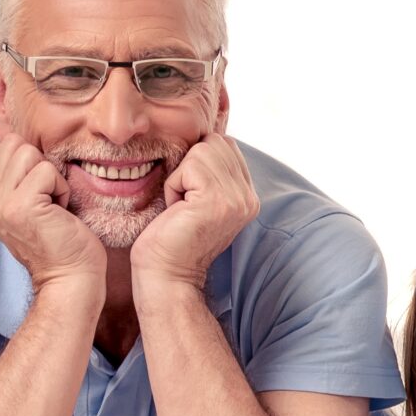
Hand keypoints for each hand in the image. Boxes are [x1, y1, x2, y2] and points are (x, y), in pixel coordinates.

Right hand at [0, 133, 104, 288]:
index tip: (42, 190)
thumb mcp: (33, 207)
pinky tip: (62, 211)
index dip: (27, 160)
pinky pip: (46, 170)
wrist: (69, 278)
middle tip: (50, 197)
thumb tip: (25, 146)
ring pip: (27, 152)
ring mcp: (2, 204)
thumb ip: (19, 180)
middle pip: (12, 144)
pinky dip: (62, 188)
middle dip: (40, 163)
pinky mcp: (21, 206)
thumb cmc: (63, 243)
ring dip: (51, 175)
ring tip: (55, 203)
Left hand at [133, 133, 259, 289]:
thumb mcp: (197, 200)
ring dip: (182, 174)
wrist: (167, 277)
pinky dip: (174, 184)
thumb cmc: (170, 239)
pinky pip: (189, 166)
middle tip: (184, 201)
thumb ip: (210, 173)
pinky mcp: (218, 200)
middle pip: (217, 142)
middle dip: (191, 164)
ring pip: (204, 149)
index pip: (226, 145)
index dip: (199, 161)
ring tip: (180, 205)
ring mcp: (237, 198)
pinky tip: (175, 209)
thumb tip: (202, 138)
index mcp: (247, 196)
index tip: (190, 195)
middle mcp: (249, 196)